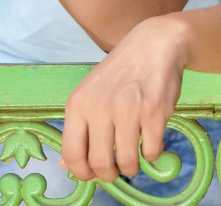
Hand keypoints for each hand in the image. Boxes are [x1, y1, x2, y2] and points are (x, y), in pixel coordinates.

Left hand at [61, 15, 190, 181]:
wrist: (155, 44)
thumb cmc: (120, 72)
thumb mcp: (90, 94)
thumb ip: (78, 128)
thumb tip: (65, 165)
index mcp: (78, 104)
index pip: (72, 153)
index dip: (82, 172)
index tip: (93, 174)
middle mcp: (100, 107)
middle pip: (100, 163)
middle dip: (109, 175)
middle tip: (116, 171)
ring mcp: (128, 110)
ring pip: (127, 162)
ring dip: (131, 168)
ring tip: (134, 160)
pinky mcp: (155, 112)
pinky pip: (151, 151)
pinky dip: (152, 154)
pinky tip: (150, 141)